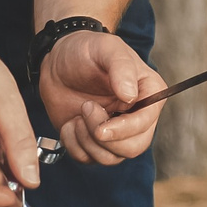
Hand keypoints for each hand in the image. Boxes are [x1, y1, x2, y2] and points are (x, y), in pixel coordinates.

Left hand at [39, 28, 168, 165]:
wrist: (58, 61)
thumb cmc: (86, 50)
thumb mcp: (105, 48)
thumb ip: (121, 67)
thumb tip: (130, 95)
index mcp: (148, 94)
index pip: (146, 123)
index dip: (125, 130)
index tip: (102, 127)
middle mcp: (136, 116)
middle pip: (133, 148)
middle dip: (104, 138)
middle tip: (84, 110)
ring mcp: (115, 131)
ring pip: (111, 158)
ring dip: (87, 141)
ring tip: (77, 115)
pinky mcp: (93, 141)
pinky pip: (88, 159)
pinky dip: (74, 144)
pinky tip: (70, 123)